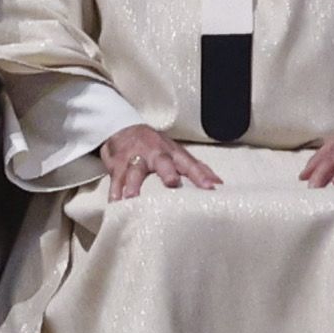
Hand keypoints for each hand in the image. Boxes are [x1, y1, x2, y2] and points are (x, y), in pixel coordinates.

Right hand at [97, 124, 215, 197]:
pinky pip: (115, 179)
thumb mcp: (176, 153)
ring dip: (133, 184)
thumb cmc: (155, 147)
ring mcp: (134, 158)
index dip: (200, 175)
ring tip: (131, 198)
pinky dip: (114, 190)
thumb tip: (219, 184)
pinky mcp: (117, 165)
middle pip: (161, 161)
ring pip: (133, 170)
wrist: (122, 129)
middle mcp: (154, 153)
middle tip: (172, 183)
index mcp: (172, 152)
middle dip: (166, 171)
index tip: (210, 188)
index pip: (189, 163)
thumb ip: (196, 168)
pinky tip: (114, 202)